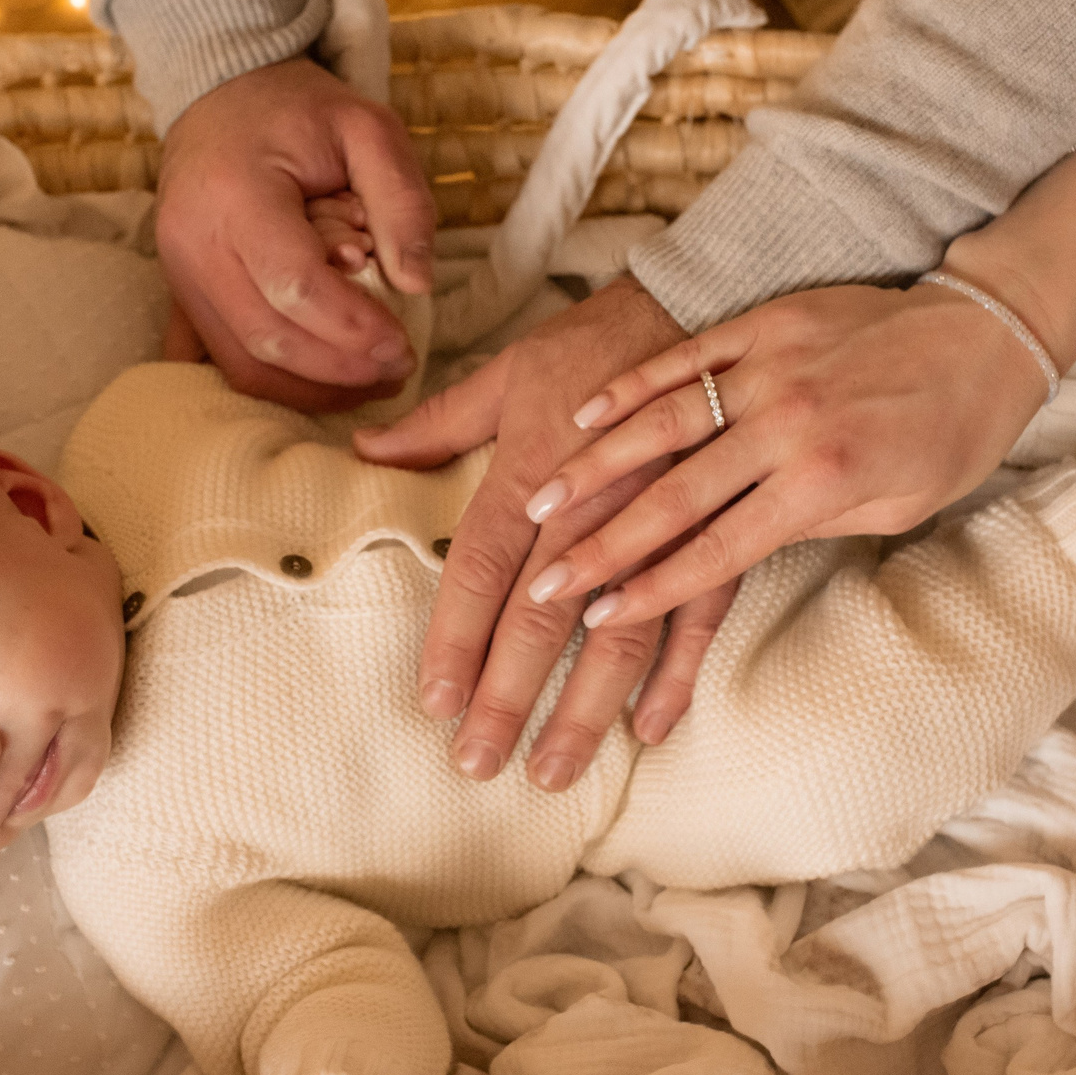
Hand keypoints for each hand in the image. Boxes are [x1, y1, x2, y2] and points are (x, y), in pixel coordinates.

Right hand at [156, 59, 434, 412]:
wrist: (224, 97)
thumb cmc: (299, 111)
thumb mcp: (369, 128)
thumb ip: (402, 200)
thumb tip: (418, 283)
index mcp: (236, 193)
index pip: (294, 285)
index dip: (352, 328)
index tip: (403, 345)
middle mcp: (194, 243)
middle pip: (268, 337)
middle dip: (341, 368)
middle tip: (398, 367)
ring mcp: (179, 275)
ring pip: (243, 363)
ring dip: (312, 389)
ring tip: (371, 379)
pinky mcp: (181, 295)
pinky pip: (222, 361)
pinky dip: (277, 383)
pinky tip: (323, 382)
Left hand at [353, 276, 737, 786]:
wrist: (708, 303)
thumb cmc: (598, 343)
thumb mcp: (509, 373)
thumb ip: (437, 426)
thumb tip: (361, 451)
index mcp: (530, 473)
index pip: (479, 573)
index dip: (455, 641)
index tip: (435, 703)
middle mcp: (589, 509)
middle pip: (538, 621)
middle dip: (507, 699)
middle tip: (479, 765)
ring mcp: (656, 525)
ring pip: (616, 633)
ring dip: (585, 709)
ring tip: (555, 770)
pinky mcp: (714, 530)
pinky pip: (696, 613)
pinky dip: (677, 673)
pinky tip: (653, 728)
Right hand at [517, 281, 1050, 630]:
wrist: (989, 332)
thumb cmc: (950, 434)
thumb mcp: (895, 505)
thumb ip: (809, 524)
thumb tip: (730, 549)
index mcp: (823, 481)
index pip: (719, 549)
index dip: (653, 589)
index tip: (597, 619)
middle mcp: (788, 424)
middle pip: (675, 496)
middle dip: (601, 546)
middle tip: (542, 583)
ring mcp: (770, 366)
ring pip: (663, 421)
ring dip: (595, 466)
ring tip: (538, 503)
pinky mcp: (765, 323)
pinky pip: (684, 356)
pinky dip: (631, 386)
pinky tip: (583, 413)